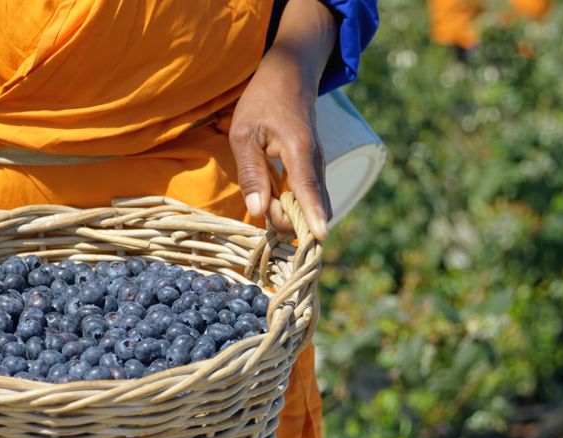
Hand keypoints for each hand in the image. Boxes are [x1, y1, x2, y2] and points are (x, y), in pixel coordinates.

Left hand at [229, 0, 336, 239]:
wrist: (291, 74)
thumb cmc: (262, 100)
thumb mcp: (243, 134)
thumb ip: (251, 173)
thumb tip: (258, 211)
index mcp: (298, 149)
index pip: (307, 189)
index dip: (312, 216)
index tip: (320, 238)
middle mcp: (316, 159)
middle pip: (309, 205)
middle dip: (288, 220)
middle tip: (262, 208)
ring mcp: (318, 163)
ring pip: (310, 202)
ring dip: (289, 213)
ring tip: (267, 204)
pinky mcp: (315, 166)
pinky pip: (308, 194)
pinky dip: (294, 204)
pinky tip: (277, 202)